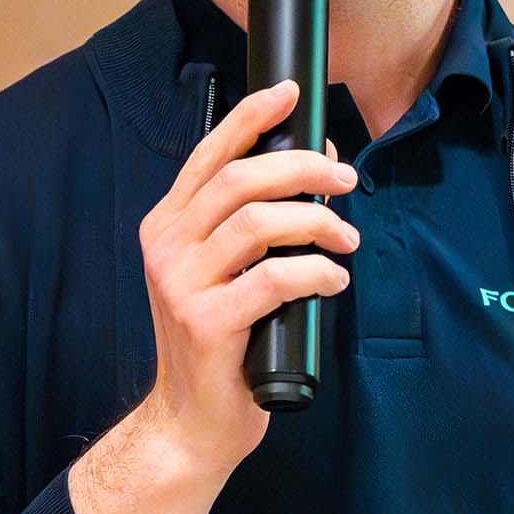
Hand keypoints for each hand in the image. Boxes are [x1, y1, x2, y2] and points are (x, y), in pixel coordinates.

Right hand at [136, 78, 358, 475]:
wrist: (191, 421)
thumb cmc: (221, 344)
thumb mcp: (221, 274)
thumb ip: (250, 226)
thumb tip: (316, 170)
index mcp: (167, 226)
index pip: (210, 155)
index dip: (252, 117)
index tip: (292, 93)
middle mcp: (167, 247)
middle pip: (241, 180)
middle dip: (304, 168)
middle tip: (346, 179)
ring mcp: (182, 284)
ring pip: (258, 222)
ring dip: (317, 222)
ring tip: (346, 239)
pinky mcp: (208, 323)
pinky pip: (274, 278)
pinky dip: (315, 272)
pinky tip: (333, 278)